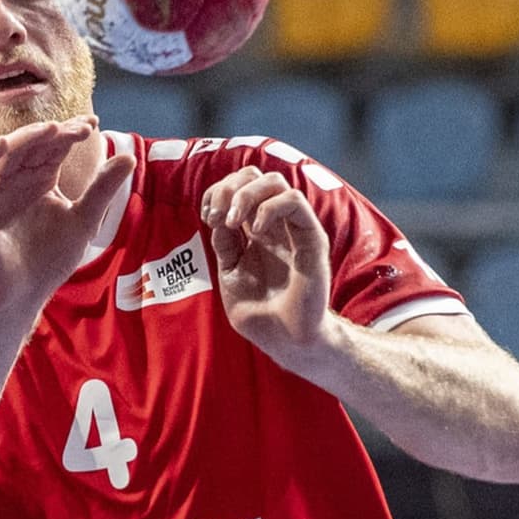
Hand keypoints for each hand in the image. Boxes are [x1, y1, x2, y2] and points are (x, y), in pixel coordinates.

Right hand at [0, 115, 134, 316]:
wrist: (23, 294)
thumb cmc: (50, 259)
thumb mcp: (84, 220)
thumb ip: (102, 189)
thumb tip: (129, 157)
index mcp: (42, 178)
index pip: (54, 146)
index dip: (71, 132)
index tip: (92, 123)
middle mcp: (18, 178)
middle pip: (32, 144)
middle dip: (55, 133)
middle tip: (79, 128)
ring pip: (5, 153)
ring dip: (25, 138)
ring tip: (50, 129)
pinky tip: (2, 144)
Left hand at [201, 166, 334, 365]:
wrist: (286, 343)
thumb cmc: (260, 314)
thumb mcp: (231, 274)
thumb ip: (225, 245)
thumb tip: (218, 218)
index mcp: (253, 231)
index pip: (238, 187)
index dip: (218, 192)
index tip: (207, 215)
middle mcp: (274, 225)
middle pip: (254, 176)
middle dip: (228, 187)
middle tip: (216, 216)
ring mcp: (293, 229)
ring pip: (275, 181)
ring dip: (246, 194)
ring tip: (233, 221)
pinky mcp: (311, 238)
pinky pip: (294, 202)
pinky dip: (268, 208)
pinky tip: (255, 231)